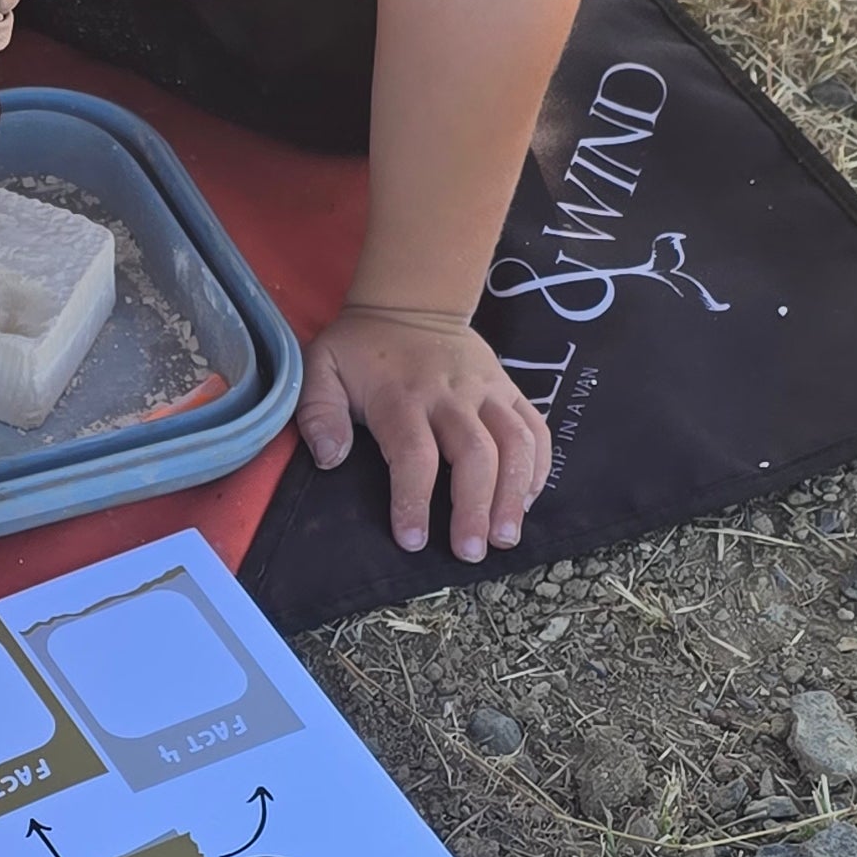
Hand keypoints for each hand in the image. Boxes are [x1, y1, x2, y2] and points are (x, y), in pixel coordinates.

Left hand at [296, 304, 550, 561]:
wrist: (410, 304)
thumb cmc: (359, 349)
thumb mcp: (319, 369)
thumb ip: (318, 412)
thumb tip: (331, 459)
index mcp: (401, 396)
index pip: (414, 453)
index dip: (414, 499)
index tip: (412, 541)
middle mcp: (451, 395)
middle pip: (475, 454)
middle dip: (475, 507)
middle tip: (471, 553)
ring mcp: (486, 390)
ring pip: (514, 442)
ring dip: (514, 493)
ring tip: (506, 537)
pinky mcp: (509, 389)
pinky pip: (535, 428)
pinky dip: (538, 466)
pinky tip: (526, 501)